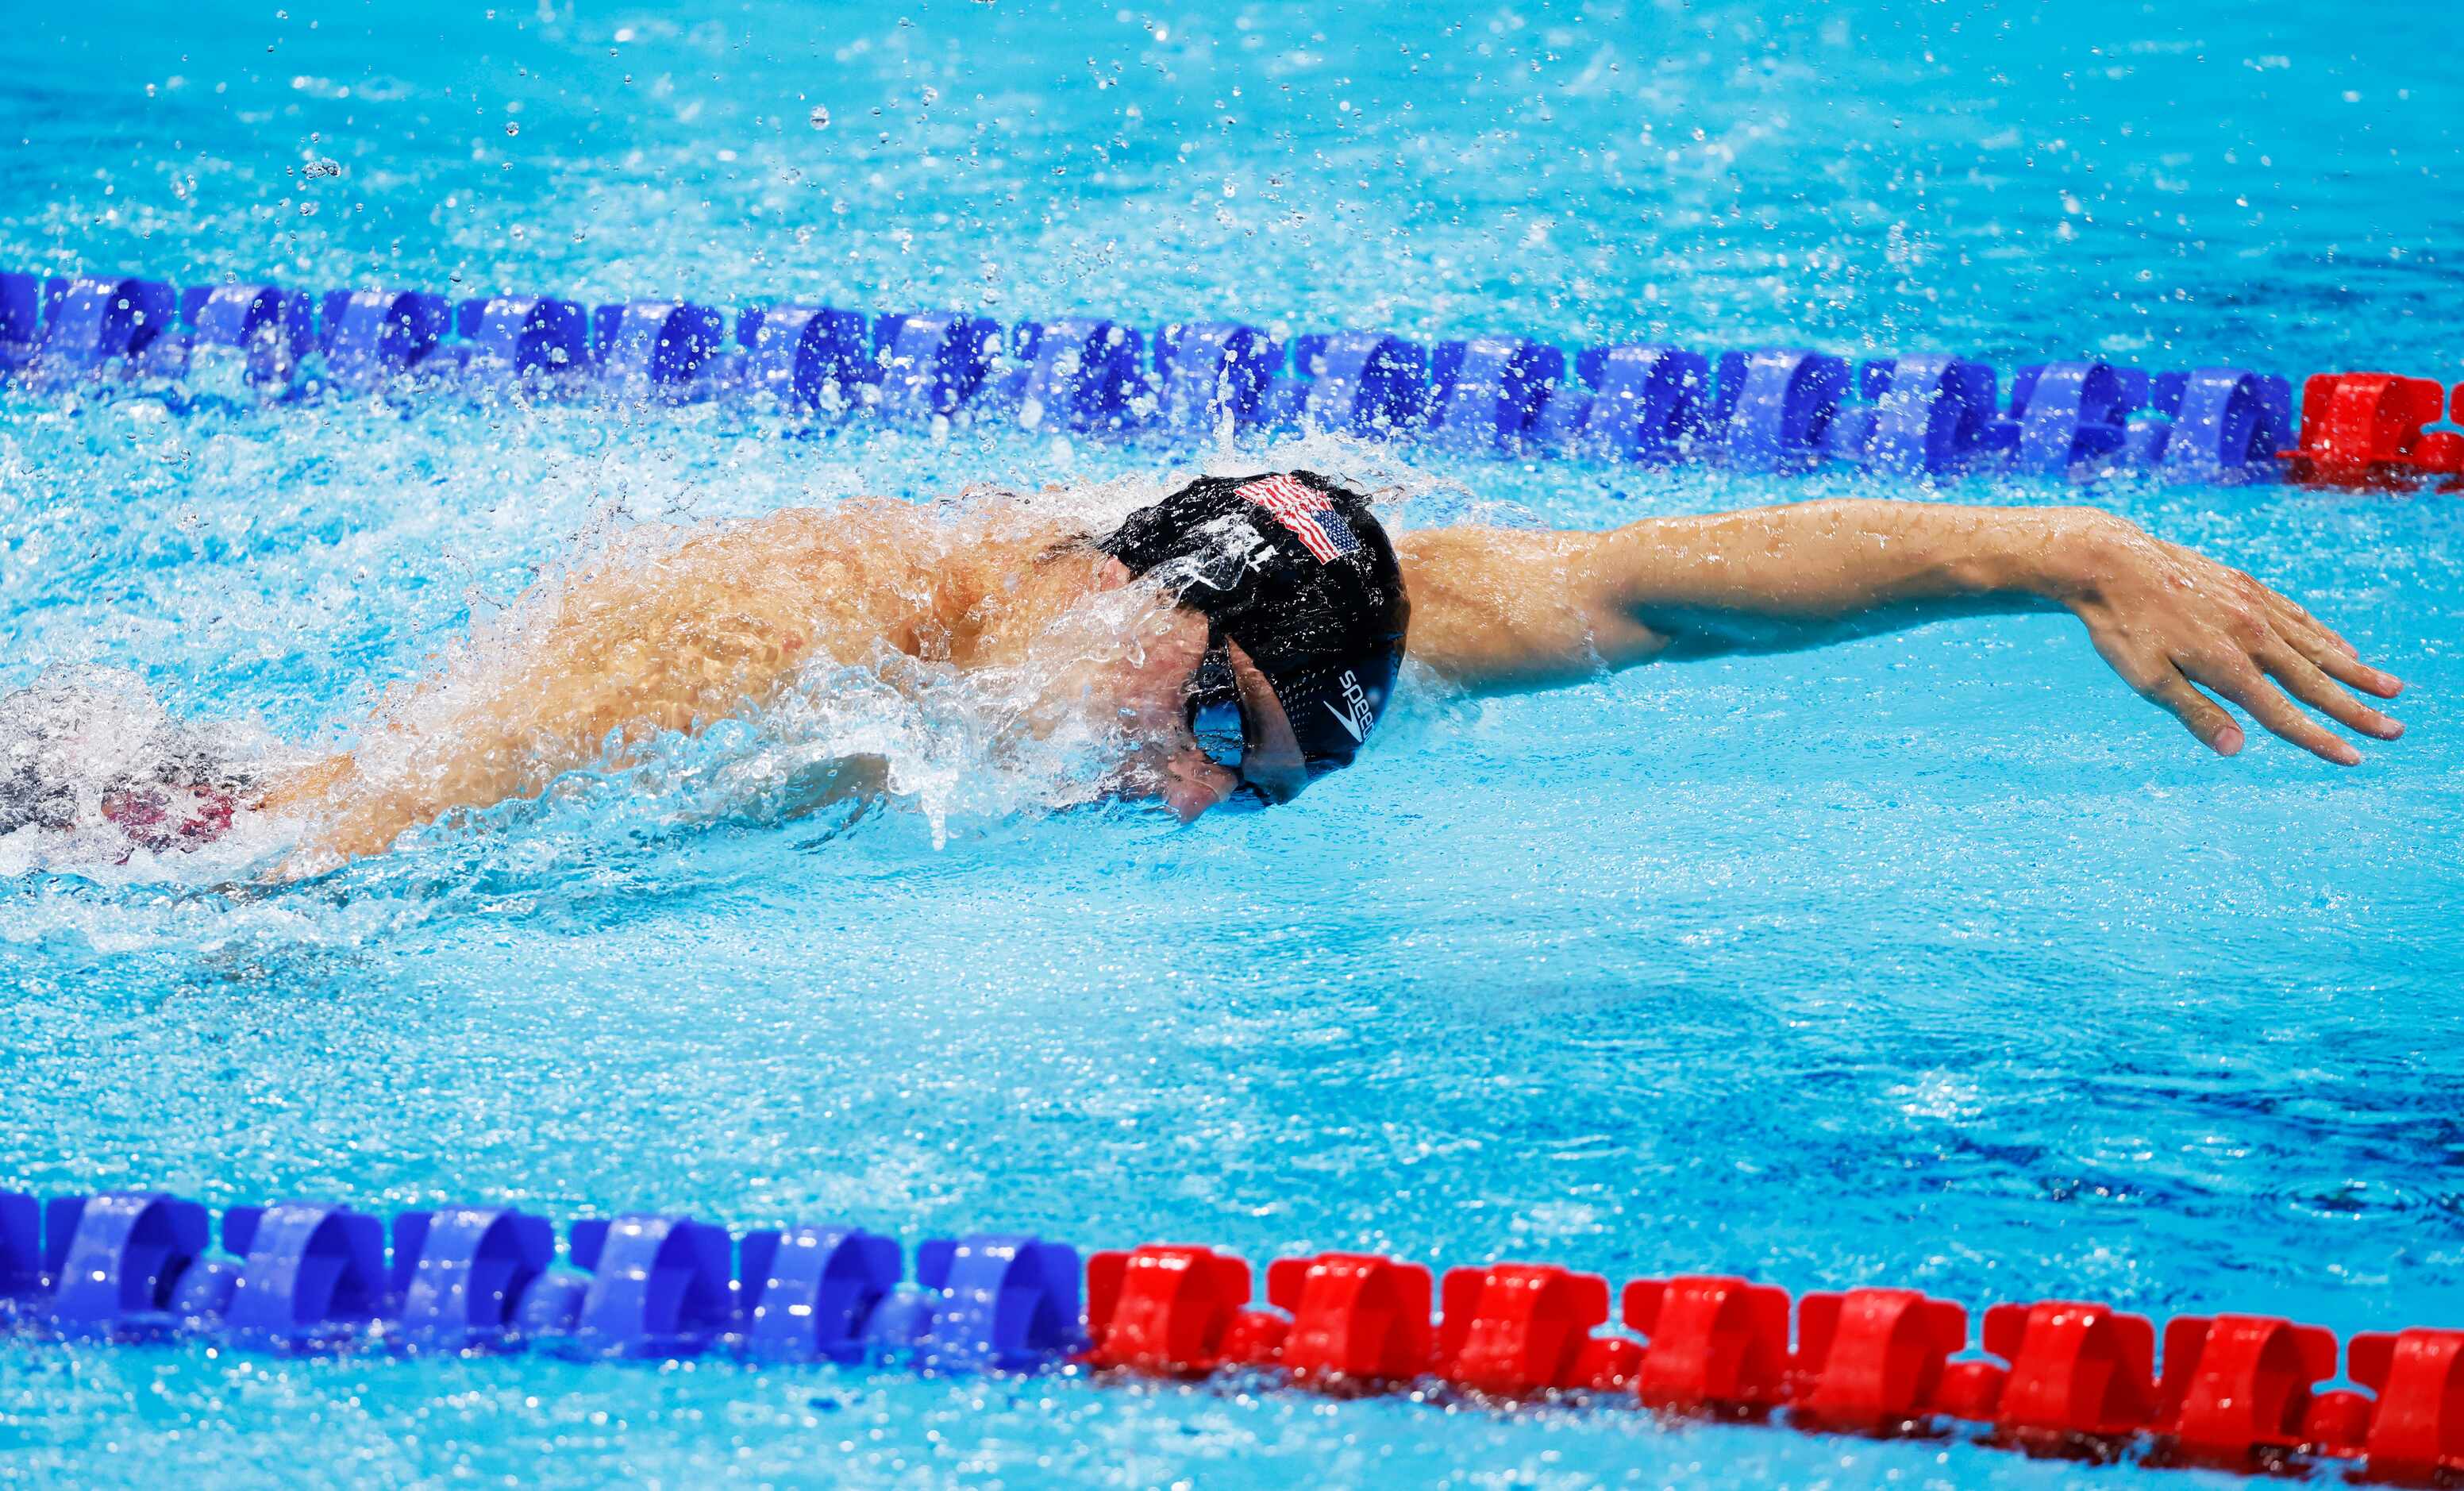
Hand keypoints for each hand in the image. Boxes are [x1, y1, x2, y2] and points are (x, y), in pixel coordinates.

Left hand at [2051, 512, 2404, 764]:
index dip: (2320, 739)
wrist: (2110, 560)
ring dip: (2356, 670)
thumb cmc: (2121, 627)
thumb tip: (2238, 749)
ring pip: (2317, 646)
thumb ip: (2195, 713)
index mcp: (2227, 664)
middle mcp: (2252, 633)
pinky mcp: (2247, 586)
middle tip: (2396, 730)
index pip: (2284, 713)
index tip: (2354, 758)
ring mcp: (2254, 606)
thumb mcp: (2147, 679)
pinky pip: (2298, 616)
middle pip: (2315, 681)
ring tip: (2390, 688)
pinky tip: (2344, 649)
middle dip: (2357, 709)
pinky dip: (2326, 636)